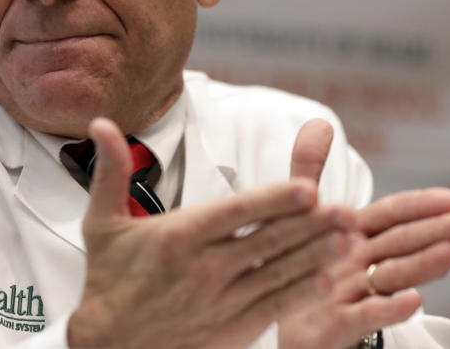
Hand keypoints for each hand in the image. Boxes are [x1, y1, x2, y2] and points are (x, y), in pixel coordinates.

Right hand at [68, 117, 356, 348]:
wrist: (108, 345)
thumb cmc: (108, 279)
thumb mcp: (102, 223)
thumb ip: (110, 170)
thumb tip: (101, 124)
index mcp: (178, 237)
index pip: (236, 214)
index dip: (275, 201)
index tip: (308, 188)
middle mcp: (204, 268)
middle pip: (268, 242)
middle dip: (311, 226)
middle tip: (347, 209)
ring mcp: (221, 300)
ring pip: (278, 273)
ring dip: (316, 255)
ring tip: (348, 238)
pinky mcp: (231, 327)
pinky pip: (274, 305)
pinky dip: (302, 291)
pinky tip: (327, 277)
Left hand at [277, 119, 449, 348]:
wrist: (266, 310)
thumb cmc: (292, 260)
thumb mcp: (296, 210)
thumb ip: (308, 168)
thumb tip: (320, 120)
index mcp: (351, 235)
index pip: (391, 216)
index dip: (419, 206)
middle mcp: (357, 263)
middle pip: (399, 245)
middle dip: (434, 232)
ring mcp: (351, 294)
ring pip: (389, 277)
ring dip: (421, 267)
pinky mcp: (337, 325)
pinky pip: (363, 317)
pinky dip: (387, 309)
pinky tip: (413, 301)